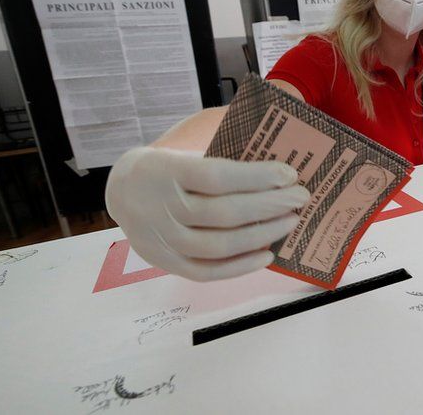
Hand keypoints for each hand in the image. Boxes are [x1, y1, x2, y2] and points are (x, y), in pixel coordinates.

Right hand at [105, 147, 309, 281]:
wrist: (122, 189)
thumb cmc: (169, 166)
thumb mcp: (186, 150)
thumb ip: (224, 153)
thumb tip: (277, 159)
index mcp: (166, 171)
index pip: (217, 176)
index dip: (256, 177)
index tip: (288, 174)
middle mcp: (161, 208)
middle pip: (223, 212)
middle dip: (269, 205)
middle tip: (300, 197)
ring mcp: (162, 240)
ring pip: (219, 245)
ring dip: (261, 234)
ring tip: (289, 222)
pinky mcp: (166, 263)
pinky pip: (207, 272)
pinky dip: (240, 267)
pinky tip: (267, 254)